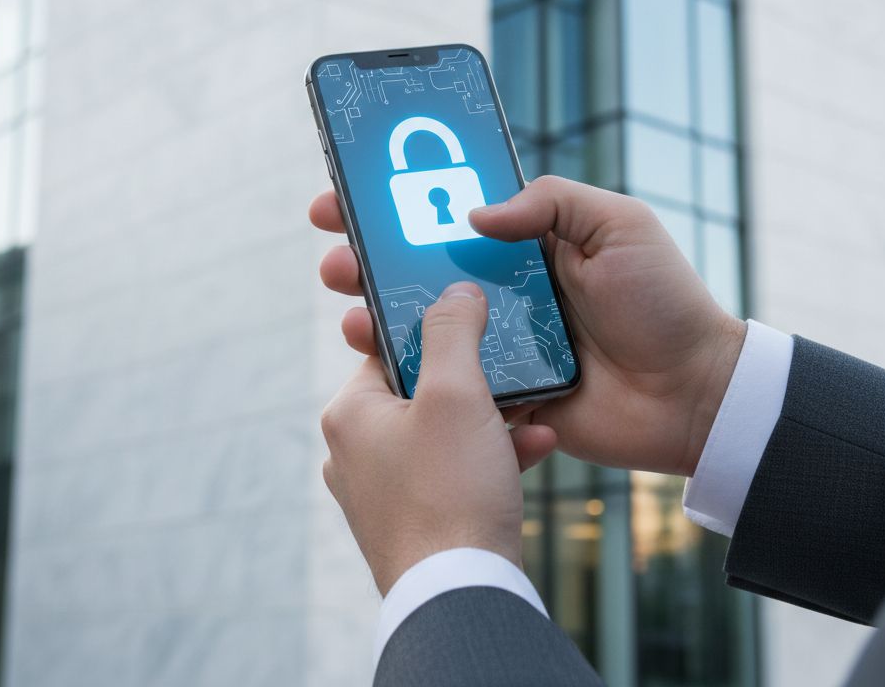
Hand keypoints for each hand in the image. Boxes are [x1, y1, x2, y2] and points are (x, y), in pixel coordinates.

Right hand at [310, 176, 745, 476]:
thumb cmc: (663, 302)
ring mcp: (498, 343)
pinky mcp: (500, 393)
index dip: (395, 203)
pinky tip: (383, 362)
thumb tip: (473, 212)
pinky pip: (446, 382)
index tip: (347, 192)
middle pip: (417, 269)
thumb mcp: (618, 224)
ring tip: (350, 309)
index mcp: (527, 244)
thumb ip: (551, 201)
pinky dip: (410, 371)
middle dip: (365, 257)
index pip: (446, 214)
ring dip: (373, 313)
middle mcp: (503, 290)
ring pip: (419, 325)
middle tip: (334, 253)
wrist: (694, 394)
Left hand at [320, 283, 555, 594]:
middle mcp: (354, 451)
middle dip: (476, 382)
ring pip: (442, 432)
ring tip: (534, 413)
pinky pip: (452, 471)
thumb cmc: (450, 491)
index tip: (475, 324)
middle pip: (421, 390)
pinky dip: (489, 458)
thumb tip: (455, 288)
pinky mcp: (412, 520)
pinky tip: (535, 448)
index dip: (436, 333)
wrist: (462, 596)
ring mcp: (382, 490)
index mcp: (349, 414)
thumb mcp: (456, 393)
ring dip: (491, 420)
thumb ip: (453, 330)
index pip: (389, 348)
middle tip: (510, 373)